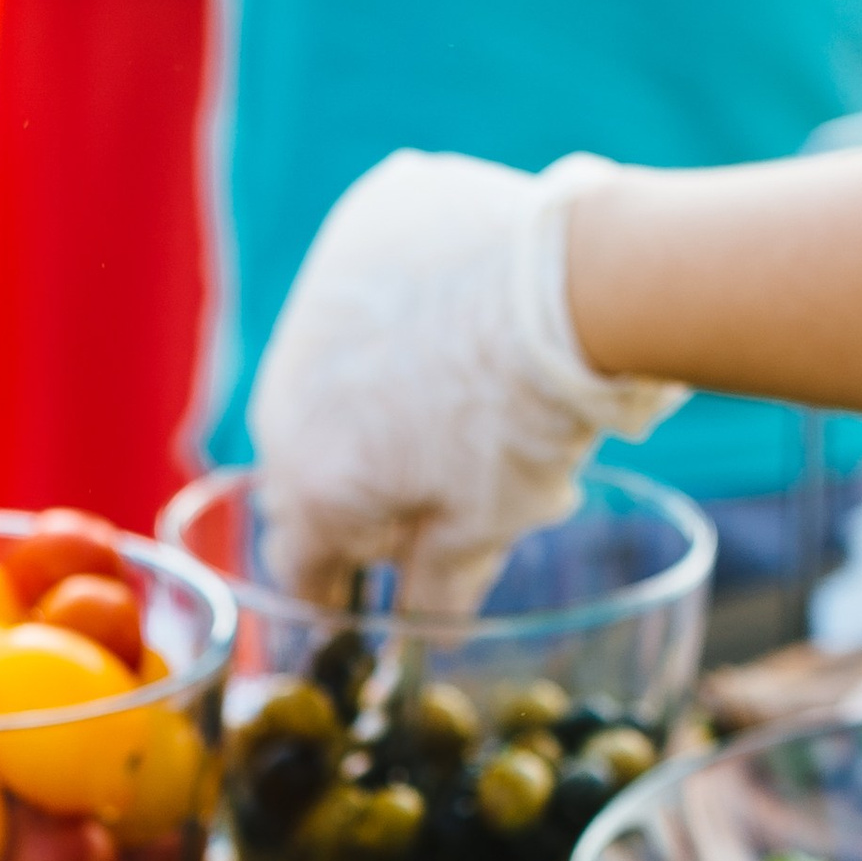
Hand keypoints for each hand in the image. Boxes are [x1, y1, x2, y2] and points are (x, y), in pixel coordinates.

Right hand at [248, 149, 685, 612]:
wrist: (574, 284)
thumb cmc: (529, 419)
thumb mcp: (487, 524)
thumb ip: (439, 587)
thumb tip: (426, 632)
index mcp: (312, 482)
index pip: (302, 561)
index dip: (339, 588)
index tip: (368, 594)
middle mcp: (288, 394)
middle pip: (309, 459)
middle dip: (363, 478)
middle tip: (443, 476)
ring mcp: (318, 300)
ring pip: (331, 367)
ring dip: (375, 385)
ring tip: (461, 382)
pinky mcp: (362, 228)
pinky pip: (368, 280)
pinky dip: (403, 299)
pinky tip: (464, 302)